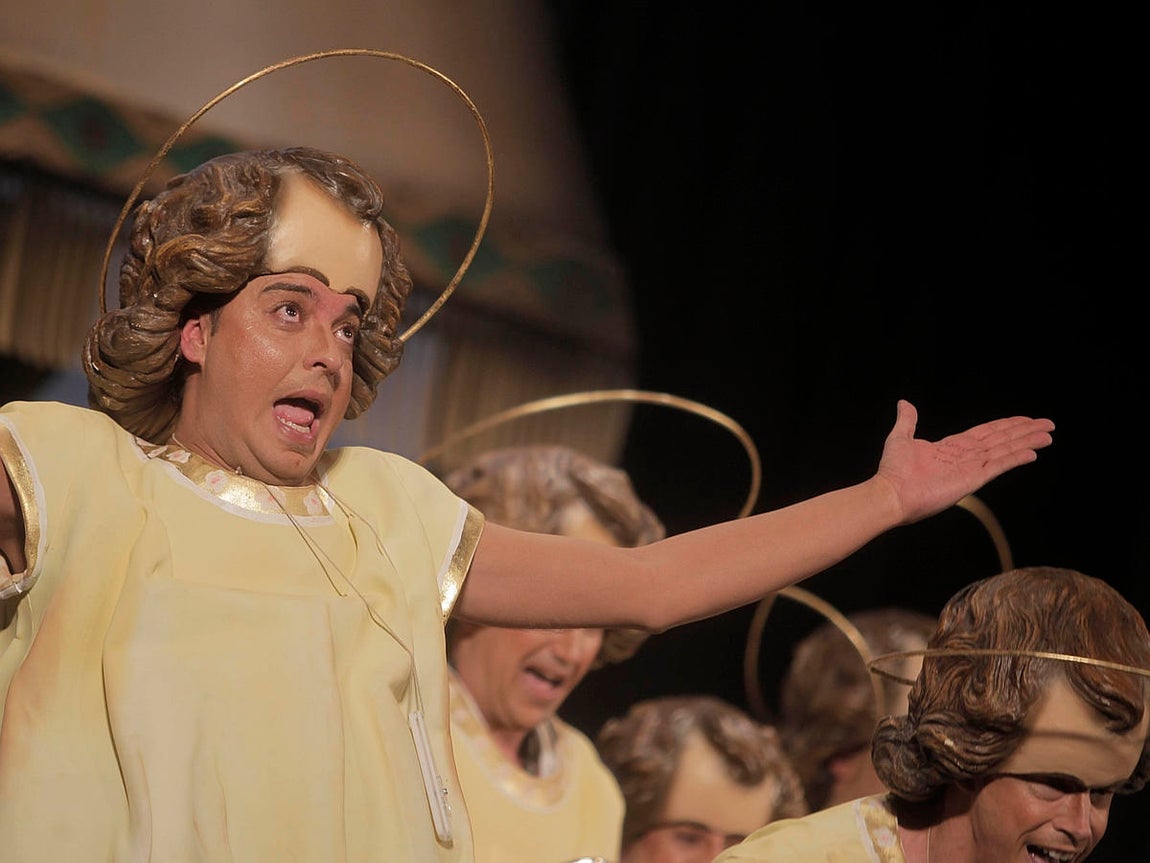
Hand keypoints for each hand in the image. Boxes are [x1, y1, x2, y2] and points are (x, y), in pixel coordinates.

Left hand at [876, 400, 1054, 524]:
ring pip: (1004, 450)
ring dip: (1026, 442)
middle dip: (1024, 431)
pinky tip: (1032, 452)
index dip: (1006, 425)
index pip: (986, 433)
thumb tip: (905, 403)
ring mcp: (970, 469)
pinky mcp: (972, 479)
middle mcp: (965, 457)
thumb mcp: (901, 438)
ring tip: (1047, 435)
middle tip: (1048, 424)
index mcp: (951, 447)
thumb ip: (908, 421)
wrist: (890, 493)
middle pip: (1001, 440)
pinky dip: (1015, 458)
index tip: (1024, 420)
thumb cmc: (893, 471)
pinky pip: (997, 465)